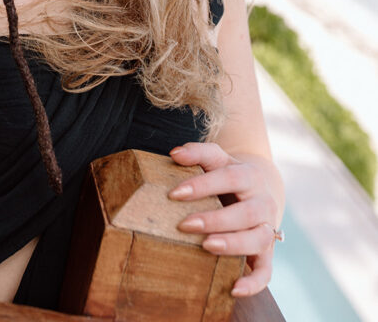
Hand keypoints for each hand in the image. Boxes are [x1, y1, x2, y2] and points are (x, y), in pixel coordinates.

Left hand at [168, 142, 281, 296]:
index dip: (202, 185)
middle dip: (215, 219)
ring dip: (233, 244)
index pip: (229, 178)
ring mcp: (267, 228)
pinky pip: (266, 271)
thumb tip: (175, 154)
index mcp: (250, 176)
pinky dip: (254, 282)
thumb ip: (198, 154)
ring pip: (258, 239)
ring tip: (206, 246)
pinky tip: (234, 288)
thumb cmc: (228, 175)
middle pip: (245, 212)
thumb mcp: (217, 160)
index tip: (174, 193)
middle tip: (184, 224)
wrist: (257, 190)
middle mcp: (263, 203)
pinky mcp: (267, 253)